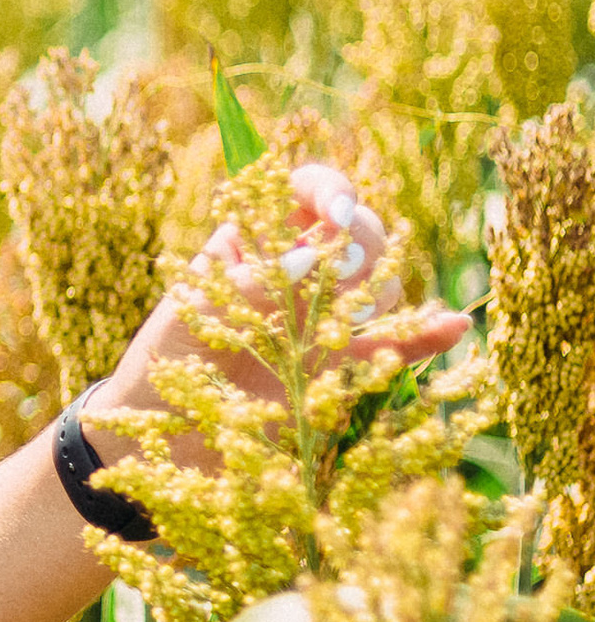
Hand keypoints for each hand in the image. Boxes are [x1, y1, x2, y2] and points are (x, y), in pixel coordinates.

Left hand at [86, 161, 469, 470]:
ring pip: (382, 285)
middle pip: (358, 233)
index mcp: (256, 242)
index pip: (305, 192)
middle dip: (359, 246)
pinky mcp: (345, 367)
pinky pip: (396, 344)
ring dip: (381, 292)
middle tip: (335, 285)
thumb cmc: (169, 357)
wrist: (166, 431)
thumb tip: (310, 258)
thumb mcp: (196, 309)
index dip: (329, 190)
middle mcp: (299, 273)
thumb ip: (251, 282)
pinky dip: (426, 334)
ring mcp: (326, 318)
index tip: (337, 211)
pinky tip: (454, 327)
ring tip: (345, 324)